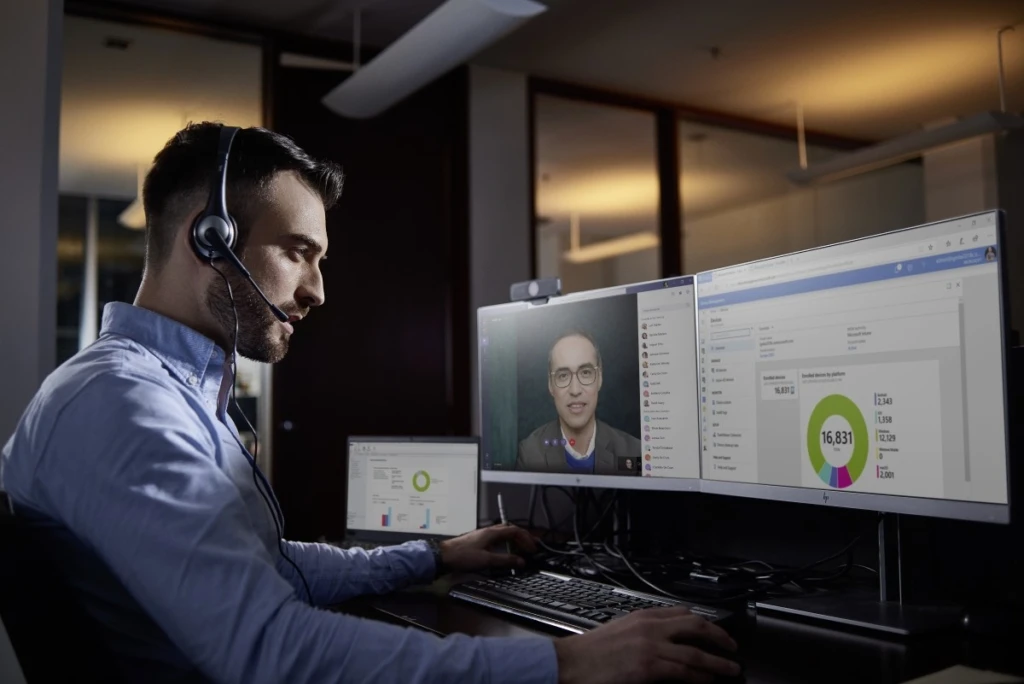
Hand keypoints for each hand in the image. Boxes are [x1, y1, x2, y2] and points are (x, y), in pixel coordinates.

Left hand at [437, 524, 535, 572]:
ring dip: (515, 541)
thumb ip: (505, 560)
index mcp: (492, 532)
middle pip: (510, 530)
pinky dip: (506, 544)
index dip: (526, 539)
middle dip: (522, 538)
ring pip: (504, 534)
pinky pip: (498, 539)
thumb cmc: (465, 556)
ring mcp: (483, 535)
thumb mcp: (487, 560)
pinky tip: (506, 551)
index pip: (514, 530)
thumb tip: (522, 562)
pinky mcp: (479, 541)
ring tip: (522, 549)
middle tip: (532, 548)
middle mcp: (489, 531)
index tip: (533, 549)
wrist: (444, 556)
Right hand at [554, 606, 739, 683]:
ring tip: (730, 669)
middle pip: (695, 625)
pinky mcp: (649, 666)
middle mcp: (650, 627)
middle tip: (731, 645)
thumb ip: (641, 632)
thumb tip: (661, 641)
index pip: (681, 612)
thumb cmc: (588, 652)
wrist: (570, 663)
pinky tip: (709, 679)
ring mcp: (651, 646)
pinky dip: (700, 676)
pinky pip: (684, 670)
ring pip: (695, 652)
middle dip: (718, 635)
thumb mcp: (619, 631)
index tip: (712, 628)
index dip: (702, 621)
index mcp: (642, 616)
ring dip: (717, 661)